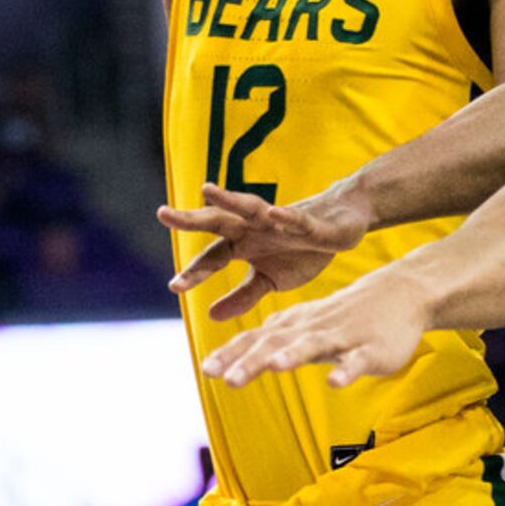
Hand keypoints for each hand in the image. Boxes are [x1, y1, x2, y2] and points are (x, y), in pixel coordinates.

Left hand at [161, 180, 375, 319]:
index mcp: (243, 245)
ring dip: (229, 198)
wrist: (342, 225)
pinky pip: (295, 219)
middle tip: (162, 214)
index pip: (212, 258)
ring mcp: (279, 220)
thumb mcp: (269, 280)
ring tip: (208, 190)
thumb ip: (242, 296)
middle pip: (218, 221)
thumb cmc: (302, 249)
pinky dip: (285, 217)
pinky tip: (275, 213)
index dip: (194, 272)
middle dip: (192, 219)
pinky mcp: (308, 221)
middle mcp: (254, 227)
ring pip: (249, 206)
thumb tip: (210, 316)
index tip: (174, 287)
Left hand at [199, 263, 429, 388]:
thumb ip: (272, 340)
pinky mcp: (371, 348)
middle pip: (277, 344)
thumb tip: (234, 357)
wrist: (399, 293)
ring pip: (314, 345)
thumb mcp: (305, 325)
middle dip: (251, 361)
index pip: (256, 339)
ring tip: (275, 366)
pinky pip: (357, 361)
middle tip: (226, 379)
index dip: (232, 354)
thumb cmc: (345, 315)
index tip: (206, 370)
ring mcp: (342, 337)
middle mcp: (312, 328)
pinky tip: (335, 383)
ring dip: (294, 355)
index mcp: (295, 324)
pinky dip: (346, 371)